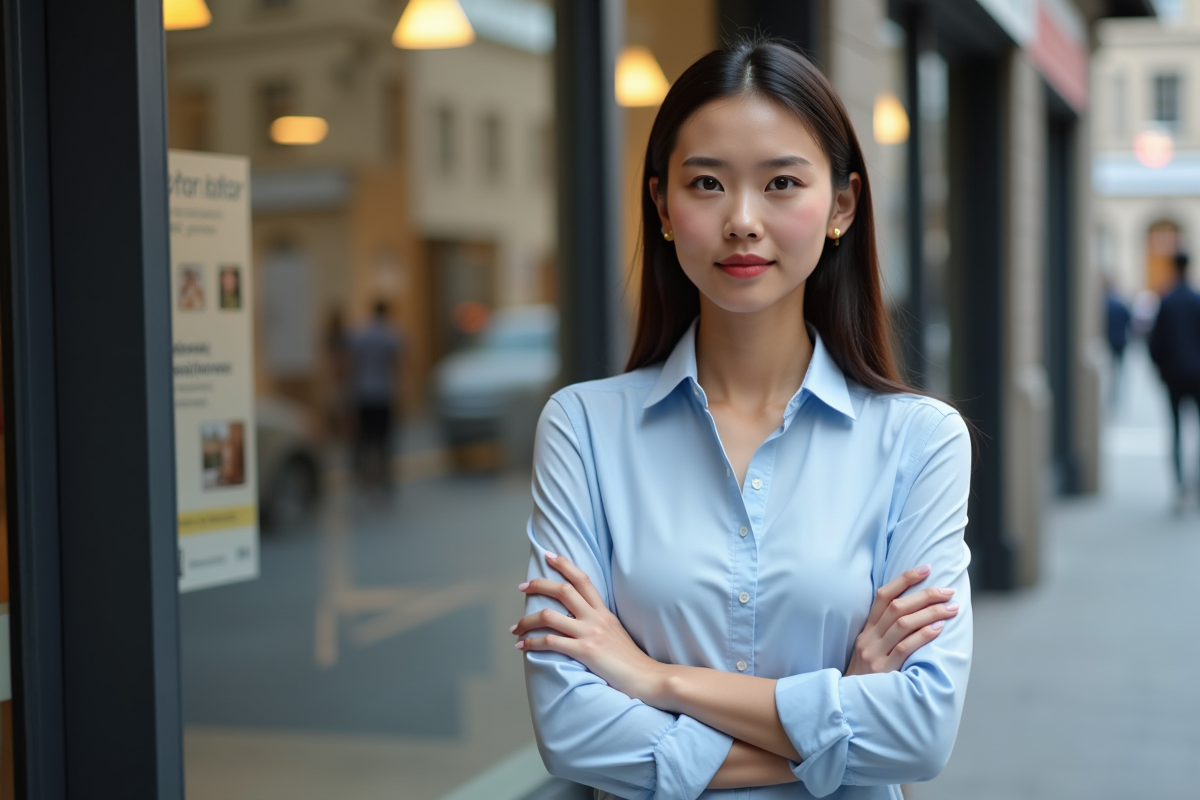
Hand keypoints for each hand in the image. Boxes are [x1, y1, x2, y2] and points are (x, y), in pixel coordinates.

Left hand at [512, 553, 663, 700]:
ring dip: (527, 620)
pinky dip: (532, 642)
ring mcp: (590, 634)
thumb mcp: (615, 632)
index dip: (565, 565)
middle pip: (563, 590)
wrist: (646, 677)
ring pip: (550, 615)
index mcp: (603, 612)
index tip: (549, 555)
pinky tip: (523, 646)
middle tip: (523, 587)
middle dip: (539, 585)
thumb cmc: (630, 660)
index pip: (583, 580)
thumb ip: (599, 622)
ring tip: (515, 628)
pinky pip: (551, 641)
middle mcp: (596, 618)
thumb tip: (579, 619)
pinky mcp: (585, 652)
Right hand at [845, 565, 958, 676]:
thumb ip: (883, 633)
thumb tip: (913, 614)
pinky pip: (904, 648)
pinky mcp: (884, 670)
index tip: (926, 569)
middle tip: (947, 591)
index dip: (904, 580)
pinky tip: (938, 629)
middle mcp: (869, 638)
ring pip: (903, 624)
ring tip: (951, 608)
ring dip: (930, 613)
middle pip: (897, 607)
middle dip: (925, 595)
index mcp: (865, 629)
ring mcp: (875, 653)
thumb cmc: (866, 677)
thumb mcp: (867, 650)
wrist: (849, 705)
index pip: (882, 596)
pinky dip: (922, 636)